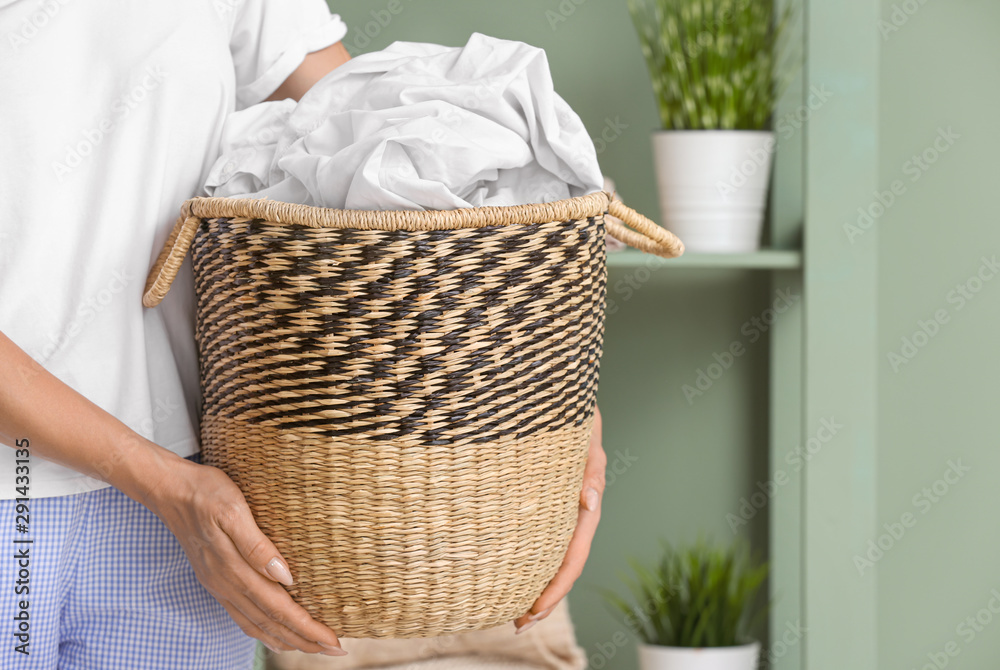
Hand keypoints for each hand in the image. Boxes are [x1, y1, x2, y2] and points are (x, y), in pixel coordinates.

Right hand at [144, 456, 347, 656]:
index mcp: (233, 569)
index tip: (333, 641)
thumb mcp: (233, 510)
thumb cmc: (206, 493)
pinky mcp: (215, 579)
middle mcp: (225, 584)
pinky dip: (262, 631)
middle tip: (335, 651)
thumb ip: (257, 546)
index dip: (307, 627)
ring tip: (312, 648)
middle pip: (271, 623)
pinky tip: (273, 634)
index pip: (279, 608)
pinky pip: (241, 616)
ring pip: (256, 624)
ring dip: (286, 639)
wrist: (169, 489)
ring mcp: (218, 584)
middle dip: (304, 640)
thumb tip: (285, 577)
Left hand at [514, 406, 605, 632]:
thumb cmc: (571, 415)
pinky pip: (534, 537)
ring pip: (547, 556)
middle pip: (561, 566)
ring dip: (533, 584)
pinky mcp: (539, 500)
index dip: (556, 589)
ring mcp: (556, 509)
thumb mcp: (585, 439)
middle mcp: (572, 513)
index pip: (572, 558)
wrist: (556, 395)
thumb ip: (591, 470)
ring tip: (511, 612)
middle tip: (519, 625)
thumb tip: (589, 503)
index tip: (534, 612)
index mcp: (585, 506)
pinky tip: (506, 570)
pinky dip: (524, 559)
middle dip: (543, 599)